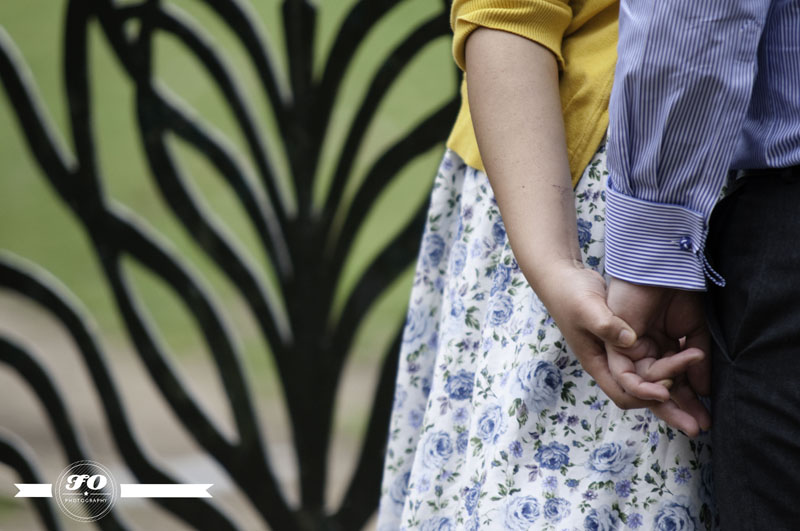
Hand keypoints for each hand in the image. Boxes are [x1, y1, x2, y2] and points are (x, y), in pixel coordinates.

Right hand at [532, 261, 701, 417]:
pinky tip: (701, 372)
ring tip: (705, 414)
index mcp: (599, 361)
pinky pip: (665, 360)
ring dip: (683, 396)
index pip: (624, 392)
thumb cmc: (571, 294)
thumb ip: (606, 325)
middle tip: (698, 427)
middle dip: (672, 411)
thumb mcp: (586, 308)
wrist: (566, 278)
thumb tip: (629, 341)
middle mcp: (617, 363)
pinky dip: (683, 369)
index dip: (646, 395)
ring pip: (659, 380)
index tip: (667, 391)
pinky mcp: (640, 340)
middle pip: (647, 395)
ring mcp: (630, 353)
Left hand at [605, 278, 711, 435]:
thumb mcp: (693, 331)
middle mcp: (641, 354)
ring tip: (688, 410)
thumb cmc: (676, 292)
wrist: (661, 266)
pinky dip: (643, 386)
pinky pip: (624, 374)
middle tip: (698, 427)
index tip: (705, 417)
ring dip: (665, 401)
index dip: (686, 403)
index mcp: (659, 350)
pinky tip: (665, 392)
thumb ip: (695, 362)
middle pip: (655, 392)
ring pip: (642, 387)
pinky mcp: (615, 344)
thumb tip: (702, 390)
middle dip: (676, 411)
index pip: (671, 385)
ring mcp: (627, 350)